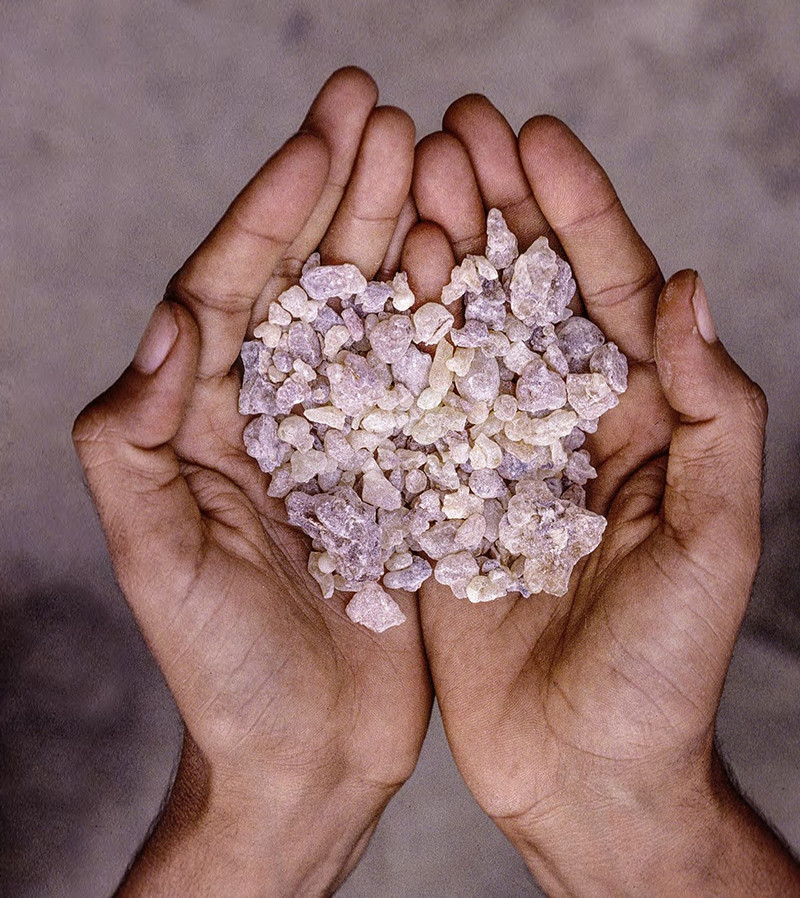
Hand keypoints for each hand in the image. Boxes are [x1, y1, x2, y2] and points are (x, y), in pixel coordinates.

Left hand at [73, 68, 430, 896]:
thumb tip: (165, 327)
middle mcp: (273, 412)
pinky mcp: (404, 470)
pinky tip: (477, 263)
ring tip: (438, 160)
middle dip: (343, 191)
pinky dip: (450, 319)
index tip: (328, 130)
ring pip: (372, 314)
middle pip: (306, 279)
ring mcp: (344, 435)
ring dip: (401, 235)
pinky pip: (428, 379)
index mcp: (204, 419)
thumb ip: (134, 445)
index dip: (275, 205)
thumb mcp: (158, 561)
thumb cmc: (224, 670)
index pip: (230, 285)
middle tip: (385, 111)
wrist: (306, 749)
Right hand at [408, 96, 799, 894]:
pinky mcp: (440, 497)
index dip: (579, 211)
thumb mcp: (714, 542)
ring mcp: (497, 456)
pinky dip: (395, 347)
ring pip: (466, 335)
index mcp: (642, 421)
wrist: (582, 767)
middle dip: (500, 208)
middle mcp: (567, 423)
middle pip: (532, 293)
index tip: (535, 138)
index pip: (614, 292)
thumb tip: (689, 290)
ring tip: (407, 180)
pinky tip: (370, 287)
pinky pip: (414, 409)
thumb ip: (715, 415)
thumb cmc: (662, 670)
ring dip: (441, 256)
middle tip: (453, 129)